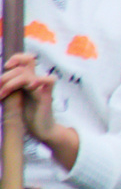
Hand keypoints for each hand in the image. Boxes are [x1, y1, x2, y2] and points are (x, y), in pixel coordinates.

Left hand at [0, 52, 76, 166]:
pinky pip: (49, 80)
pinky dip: (39, 80)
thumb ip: (10, 88)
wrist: (41, 130)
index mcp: (28, 80)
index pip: (25, 60)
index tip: (6, 66)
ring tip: (2, 94)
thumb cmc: (27, 115)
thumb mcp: (14, 98)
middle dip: (5, 76)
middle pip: (22, 67)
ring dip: (10, 83)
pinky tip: (31, 87)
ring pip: (27, 74)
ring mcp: (41, 88)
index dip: (16, 58)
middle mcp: (35, 81)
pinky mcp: (46, 96)